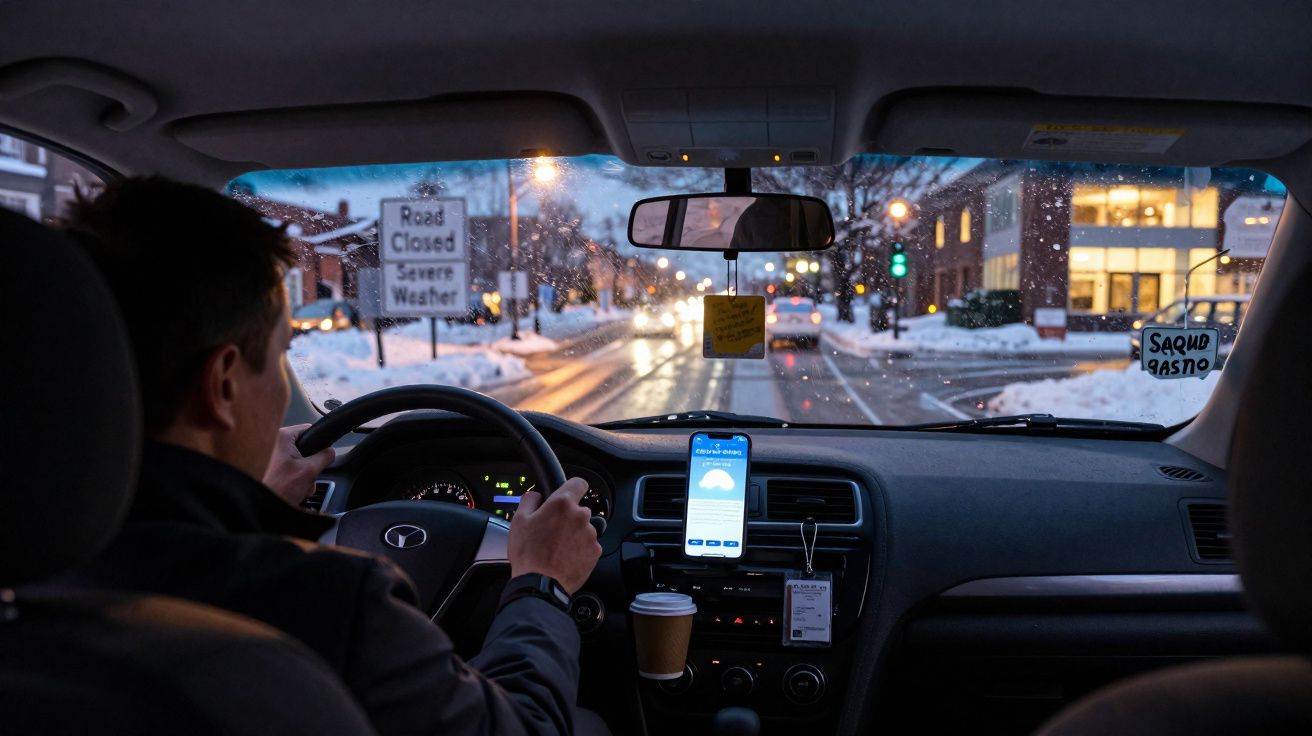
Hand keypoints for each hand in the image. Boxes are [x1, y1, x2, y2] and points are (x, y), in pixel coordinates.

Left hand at [263, 424, 335, 506]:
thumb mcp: (310, 470)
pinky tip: (296, 488)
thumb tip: (331, 452)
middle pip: (306, 447)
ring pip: (301, 459)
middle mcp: (276, 442)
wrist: (263, 506)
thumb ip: (325, 457)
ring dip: (306, 474)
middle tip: (310, 476)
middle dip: (312, 465)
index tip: (323, 455)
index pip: (310, 429)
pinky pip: (293, 467)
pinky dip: (297, 477)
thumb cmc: (280, 487)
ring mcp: (274, 454)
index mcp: (283, 436)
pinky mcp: (273, 466)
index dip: (320, 442)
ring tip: (302, 485)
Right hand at [508, 477, 601, 593]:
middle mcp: (580, 516)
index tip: (568, 494)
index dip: (572, 488)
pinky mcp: (595, 551)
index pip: (578, 483)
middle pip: (579, 509)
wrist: (540, 583)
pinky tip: (565, 557)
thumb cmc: (529, 553)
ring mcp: (590, 534)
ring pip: (584, 528)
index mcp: (562, 504)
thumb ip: (529, 500)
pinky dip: (580, 549)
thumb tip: (536, 495)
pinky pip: (588, 544)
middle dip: (568, 517)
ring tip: (557, 547)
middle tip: (552, 530)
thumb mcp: (519, 520)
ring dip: (574, 533)